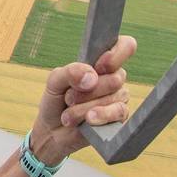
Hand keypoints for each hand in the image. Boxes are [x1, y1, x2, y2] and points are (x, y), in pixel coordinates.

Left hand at [30, 35, 136, 163]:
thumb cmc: (56, 100)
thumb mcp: (55, 81)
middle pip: (115, 77)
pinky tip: (87, 120)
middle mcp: (114, 78)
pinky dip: (99, 116)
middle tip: (68, 98)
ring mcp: (119, 98)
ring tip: (69, 114)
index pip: (125, 45)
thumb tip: (92, 77)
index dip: (117, 54)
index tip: (99, 66)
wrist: (52, 130)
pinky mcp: (119, 118)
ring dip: (84, 107)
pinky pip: (118, 112)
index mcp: (101, 62)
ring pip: (113, 97)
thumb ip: (70, 72)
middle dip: (86, 90)